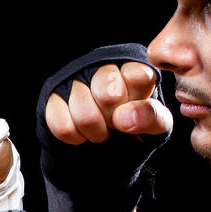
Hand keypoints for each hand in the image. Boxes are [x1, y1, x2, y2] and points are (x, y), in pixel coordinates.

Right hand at [44, 62, 170, 143]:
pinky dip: (76, 136)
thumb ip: (152, 117)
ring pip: (85, 114)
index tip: (133, 113)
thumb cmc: (134, 126)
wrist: (105, 142)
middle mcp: (105, 68)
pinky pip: (63, 126)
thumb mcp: (156, 125)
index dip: (135, 104)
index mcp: (135, 69)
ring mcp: (76, 80)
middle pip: (108, 94)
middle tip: (114, 124)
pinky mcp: (54, 96)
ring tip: (100, 130)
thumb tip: (123, 118)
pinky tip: (82, 132)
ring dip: (95, 132)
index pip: (137, 77)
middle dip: (114, 119)